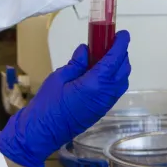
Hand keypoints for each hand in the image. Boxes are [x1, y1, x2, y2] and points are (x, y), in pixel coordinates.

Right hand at [0, 31, 130, 166]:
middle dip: (121, 53)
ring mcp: (105, 104)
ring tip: (105, 56)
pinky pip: (115, 90)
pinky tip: (101, 72)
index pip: (115, 59)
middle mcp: (105, 94)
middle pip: (123, 69)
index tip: (123, 34)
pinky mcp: (102, 110)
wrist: (43, 132)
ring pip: (121, 81)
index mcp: (95, 84)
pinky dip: (114, 78)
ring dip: (119, 66)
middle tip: (110, 42)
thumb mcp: (59, 77)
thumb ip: (76, 63)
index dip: (121, 44)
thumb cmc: (47, 106)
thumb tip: (86, 50)